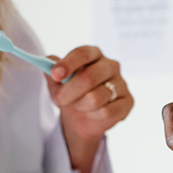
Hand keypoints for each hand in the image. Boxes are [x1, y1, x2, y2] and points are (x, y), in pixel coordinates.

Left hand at [46, 46, 131, 172]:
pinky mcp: (128, 101)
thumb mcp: (56, 82)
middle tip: (60, 99)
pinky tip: (93, 113)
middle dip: (69, 92)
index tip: (55, 75)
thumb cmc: (70, 94)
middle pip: (89, 77)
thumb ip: (51, 70)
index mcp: (94, 54)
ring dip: (80, 106)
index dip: (68, 63)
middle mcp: (111, 65)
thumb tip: (45, 61)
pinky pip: (107, 111)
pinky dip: (94, 115)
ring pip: (96, 98)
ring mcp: (122, 83)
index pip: (83, 53)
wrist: (81, 118)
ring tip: (79, 106)